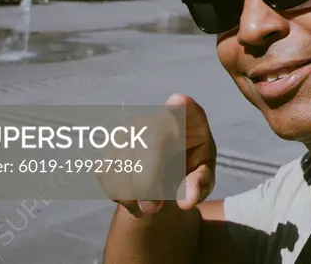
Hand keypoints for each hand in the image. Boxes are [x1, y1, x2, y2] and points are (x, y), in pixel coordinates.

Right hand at [106, 93, 216, 217]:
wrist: (166, 177)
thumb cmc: (190, 172)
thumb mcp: (203, 178)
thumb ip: (199, 185)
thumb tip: (187, 200)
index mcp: (190, 122)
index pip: (187, 108)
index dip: (183, 105)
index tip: (179, 101)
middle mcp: (158, 118)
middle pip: (147, 144)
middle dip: (146, 182)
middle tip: (154, 208)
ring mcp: (131, 129)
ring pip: (122, 162)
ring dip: (131, 194)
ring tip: (149, 205)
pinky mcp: (111, 146)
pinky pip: (107, 174)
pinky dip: (119, 195)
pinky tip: (135, 199)